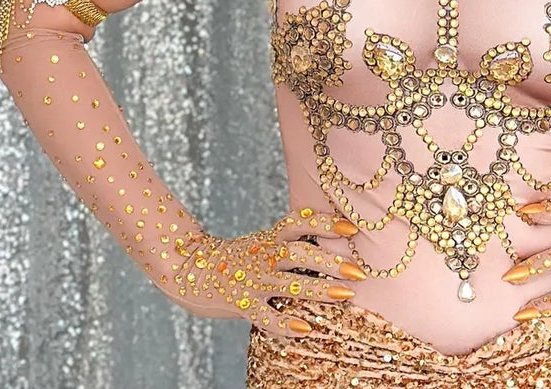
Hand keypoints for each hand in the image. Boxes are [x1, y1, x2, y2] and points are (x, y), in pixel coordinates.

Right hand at [173, 206, 366, 334]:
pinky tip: (307, 328)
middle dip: (331, 262)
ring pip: (289, 283)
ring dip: (319, 289)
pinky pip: (265, 315)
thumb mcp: (264, 244)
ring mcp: (252, 279)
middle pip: (300, 253)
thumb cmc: (238, 258)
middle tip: (359, 271)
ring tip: (345, 295)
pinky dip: (286, 322)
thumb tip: (332, 248)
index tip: (352, 229)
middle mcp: (263, 255)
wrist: (191, 269)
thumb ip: (290, 245)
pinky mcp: (240, 303)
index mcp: (270, 238)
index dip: (326, 223)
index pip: (300, 223)